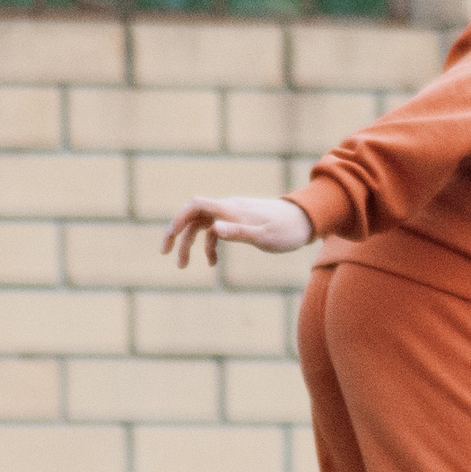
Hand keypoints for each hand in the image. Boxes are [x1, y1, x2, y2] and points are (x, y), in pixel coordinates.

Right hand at [161, 195, 314, 265]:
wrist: (305, 221)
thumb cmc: (287, 230)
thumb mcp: (264, 236)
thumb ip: (239, 232)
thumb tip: (214, 230)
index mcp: (231, 209)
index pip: (196, 205)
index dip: (179, 218)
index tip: (170, 237)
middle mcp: (228, 208)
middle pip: (193, 216)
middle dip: (176, 233)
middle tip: (165, 252)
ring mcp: (232, 215)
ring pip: (202, 225)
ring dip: (190, 244)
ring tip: (183, 266)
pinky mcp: (238, 222)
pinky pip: (216, 231)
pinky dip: (210, 246)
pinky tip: (213, 264)